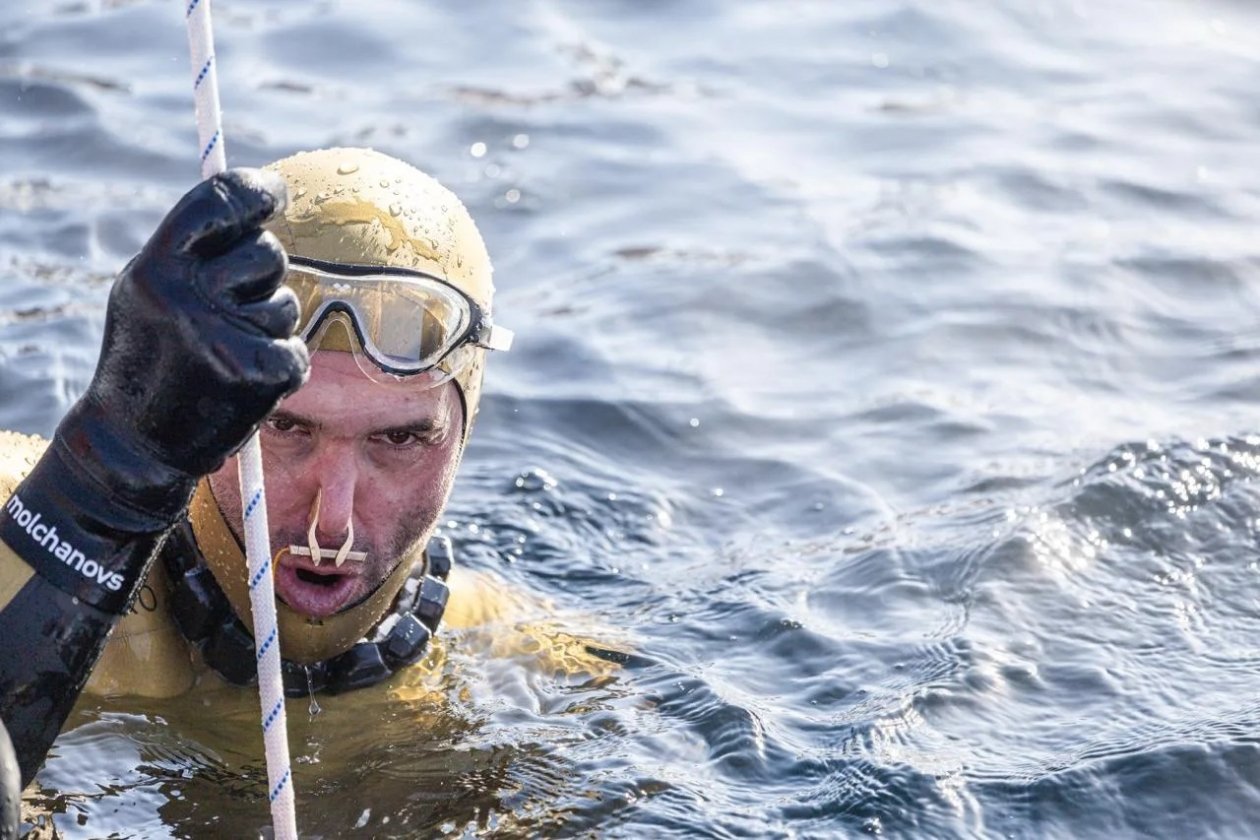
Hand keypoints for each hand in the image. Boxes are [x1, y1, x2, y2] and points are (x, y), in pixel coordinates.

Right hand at [58, 168, 309, 522]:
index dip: (255, 190)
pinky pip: (297, 348)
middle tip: (234, 308)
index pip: (218, 200)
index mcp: (157, 267)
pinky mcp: (258, 372)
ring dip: (268, 326)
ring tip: (225, 353)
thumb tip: (259, 201)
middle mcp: (189, 295)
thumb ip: (193, 252)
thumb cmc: (150, 358)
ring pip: (284, 303)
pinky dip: (281, 364)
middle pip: (267, 252)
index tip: (276, 194)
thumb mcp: (149, 293)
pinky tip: (245, 382)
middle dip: (262, 275)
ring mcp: (225, 335)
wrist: (134, 443)